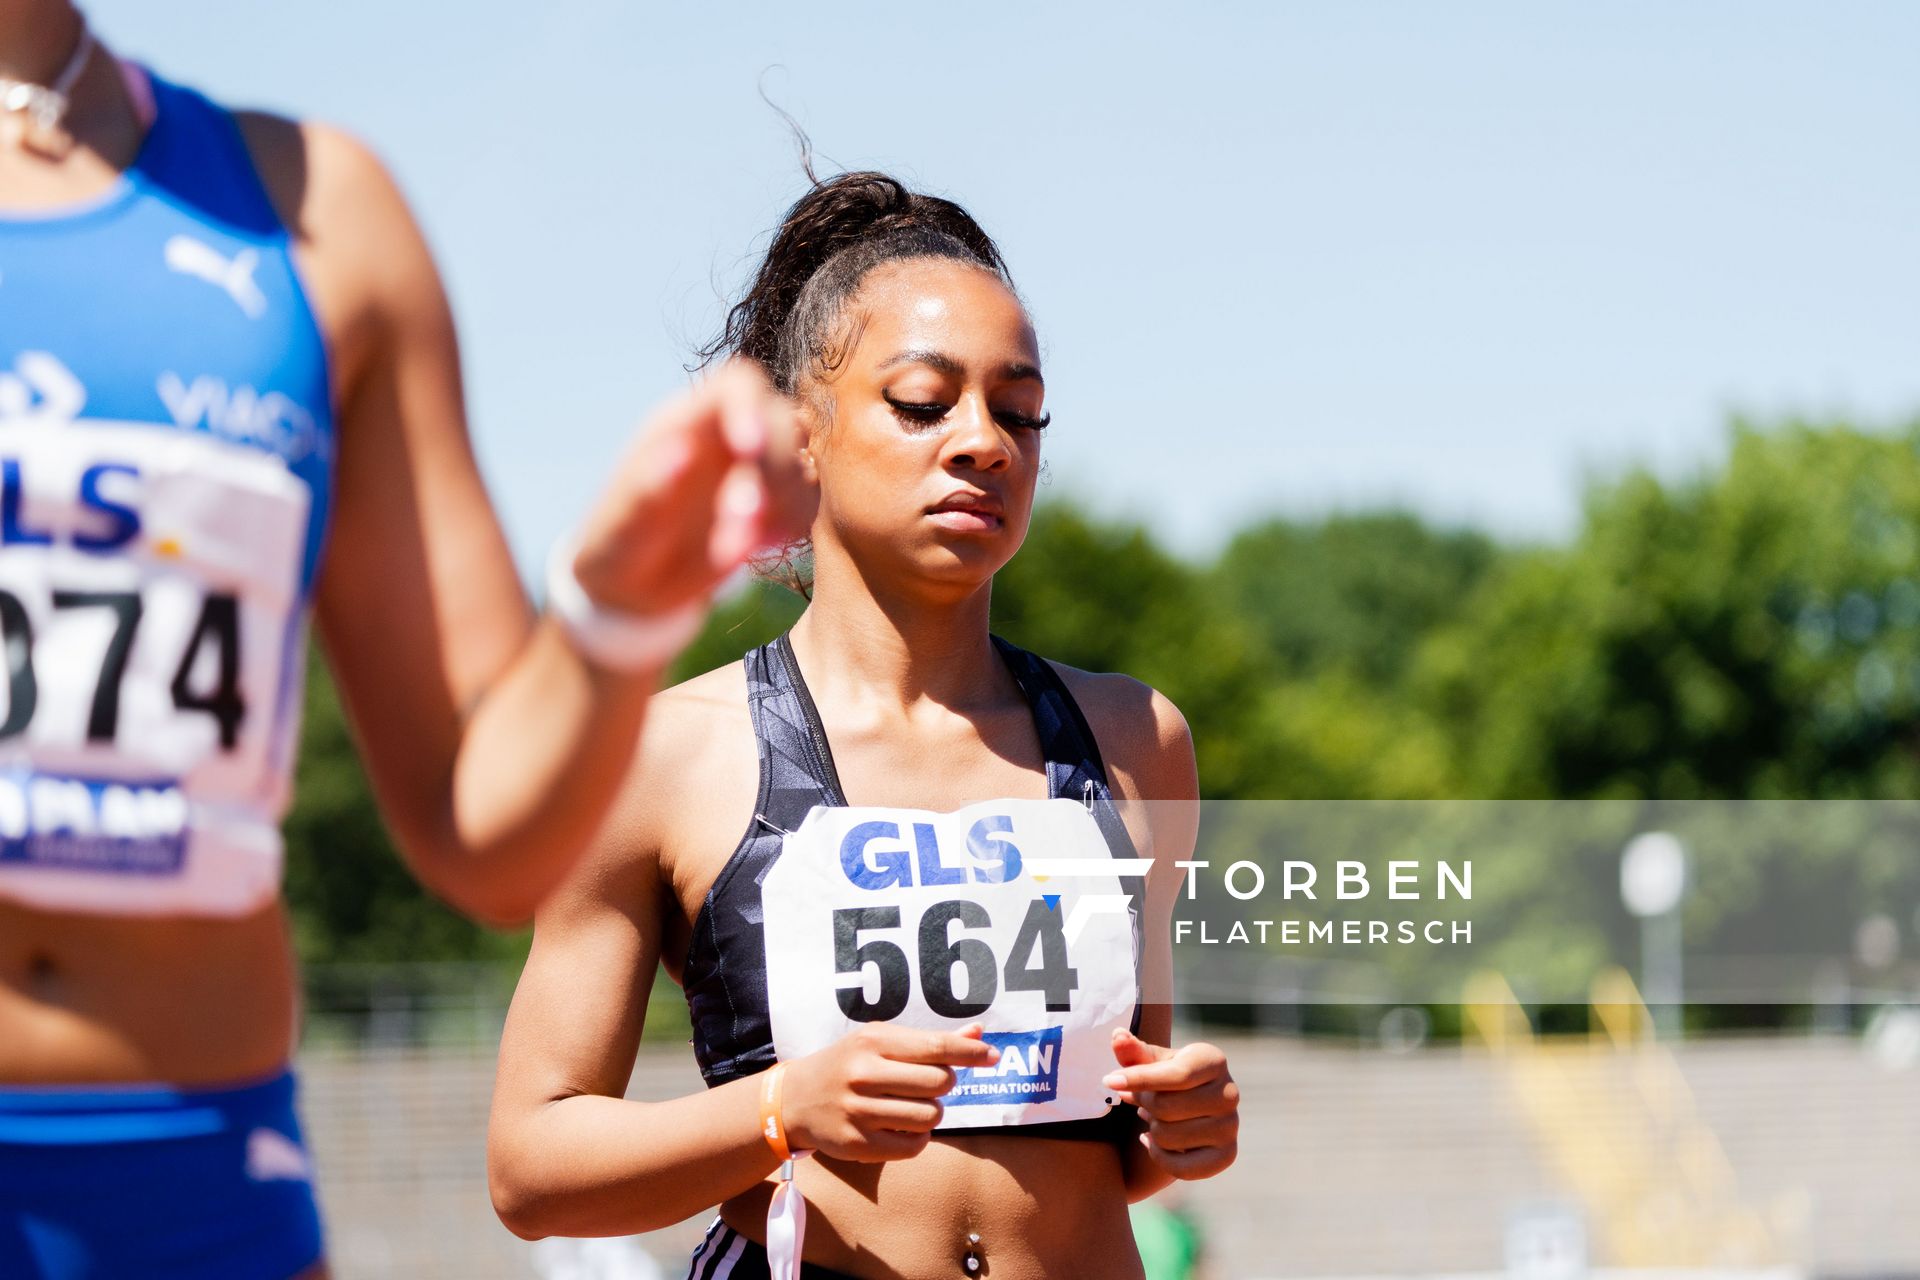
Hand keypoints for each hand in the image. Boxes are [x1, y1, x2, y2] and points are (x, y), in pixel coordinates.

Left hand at [570, 360, 812, 615]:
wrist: (632, 587)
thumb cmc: (616, 549)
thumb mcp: (619, 526)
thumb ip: (644, 490)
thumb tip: (680, 452)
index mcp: (685, 423)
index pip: (737, 384)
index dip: (753, 406)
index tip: (750, 450)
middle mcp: (727, 436)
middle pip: (782, 420)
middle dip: (772, 471)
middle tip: (740, 522)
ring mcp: (752, 469)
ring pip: (801, 461)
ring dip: (785, 504)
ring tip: (739, 547)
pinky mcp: (773, 505)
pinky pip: (807, 499)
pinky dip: (794, 522)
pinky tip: (761, 547)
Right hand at [780, 1023, 999, 1162]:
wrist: (794, 1099)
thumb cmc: (848, 1065)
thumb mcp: (880, 1041)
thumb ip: (929, 1041)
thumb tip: (979, 1033)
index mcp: (873, 1042)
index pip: (936, 1047)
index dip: (970, 1052)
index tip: (992, 1055)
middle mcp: (864, 1074)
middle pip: (940, 1083)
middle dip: (944, 1085)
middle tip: (926, 1085)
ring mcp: (859, 1111)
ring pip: (930, 1116)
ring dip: (931, 1113)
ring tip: (910, 1106)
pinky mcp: (858, 1144)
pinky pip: (914, 1146)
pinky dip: (917, 1138)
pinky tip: (900, 1127)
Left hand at [1102, 1028, 1237, 1180]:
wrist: (1193, 1102)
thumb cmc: (1167, 1076)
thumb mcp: (1152, 1060)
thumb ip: (1133, 1051)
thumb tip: (1117, 1037)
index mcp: (1213, 1061)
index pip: (1175, 1075)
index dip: (1139, 1079)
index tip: (1108, 1081)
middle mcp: (1229, 1093)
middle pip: (1166, 1108)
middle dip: (1143, 1103)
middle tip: (1138, 1099)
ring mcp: (1230, 1126)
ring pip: (1169, 1137)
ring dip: (1151, 1129)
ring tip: (1151, 1117)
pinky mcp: (1227, 1155)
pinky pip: (1182, 1168)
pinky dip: (1159, 1157)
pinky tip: (1151, 1141)